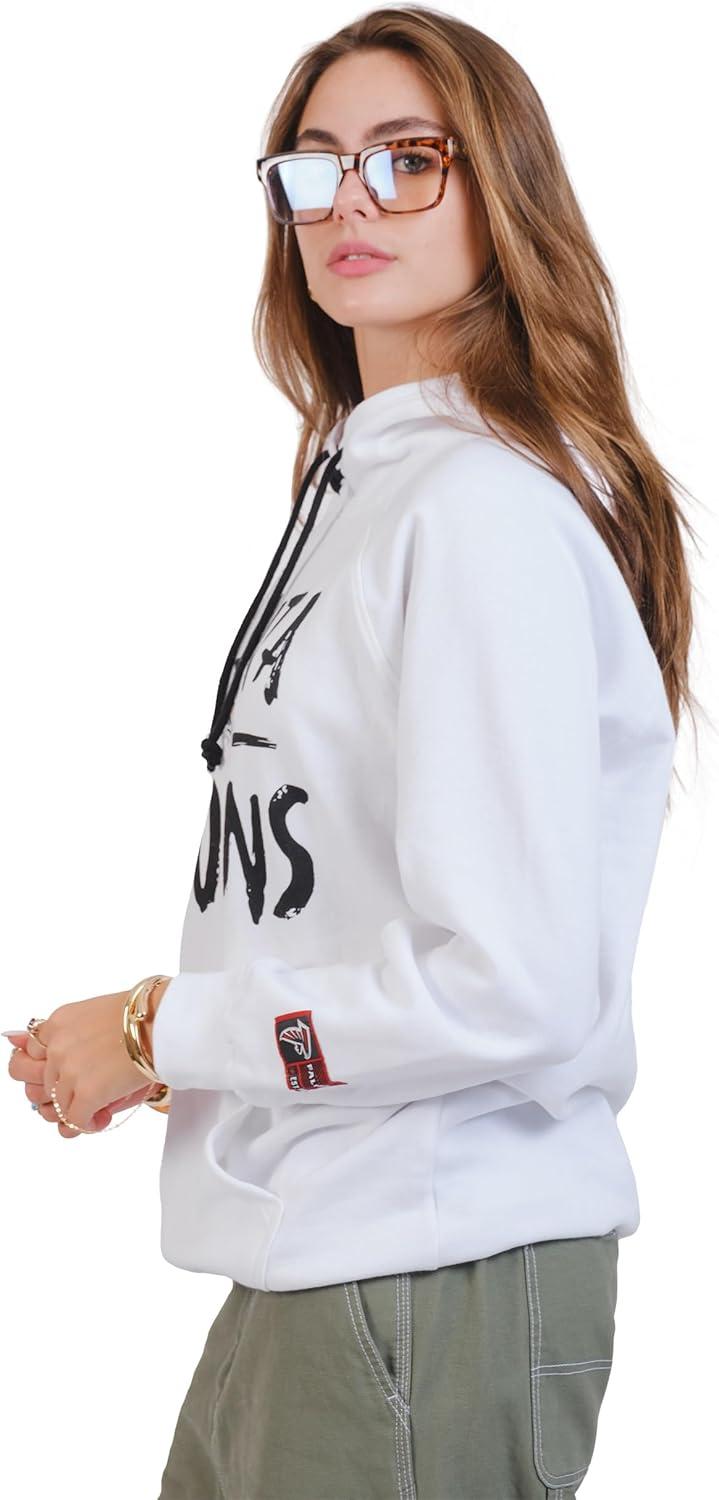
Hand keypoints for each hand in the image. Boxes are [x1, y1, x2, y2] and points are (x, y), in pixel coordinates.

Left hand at [3, 983, 170, 1135]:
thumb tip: (14, 1040)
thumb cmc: (141, 1015)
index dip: (46, 1071)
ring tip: (98, 1108)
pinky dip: (87, 1124)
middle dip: (59, 1094)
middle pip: (39, 1085)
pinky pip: (75, 1121)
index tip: (61, 1077)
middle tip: (81, 1095)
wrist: (165, 1022)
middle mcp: (57, 1046)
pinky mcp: (87, 1093)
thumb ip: (62, 1032)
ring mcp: (69, 1071)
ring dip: (76, 1110)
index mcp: (58, 1022)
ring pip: (57, 1105)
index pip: (30, 1056)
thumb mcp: (92, 1013)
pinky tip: (101, 1118)